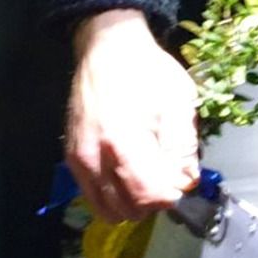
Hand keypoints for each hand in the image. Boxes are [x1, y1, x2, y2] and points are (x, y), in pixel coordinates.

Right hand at [67, 10, 201, 222]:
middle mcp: (94, 156)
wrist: (108, 48)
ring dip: (131, 203)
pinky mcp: (71, 157)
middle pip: (128, 208)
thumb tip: (187, 183)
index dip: (171, 195)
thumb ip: (183, 148)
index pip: (148, 195)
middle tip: (166, 179)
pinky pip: (92, 196)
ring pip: (107, 209)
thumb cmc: (147, 71)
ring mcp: (78, 159)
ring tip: (146, 178)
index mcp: (123, 141)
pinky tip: (127, 174)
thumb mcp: (178, 103)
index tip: (180, 180)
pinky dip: (112, 196)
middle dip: (152, 201)